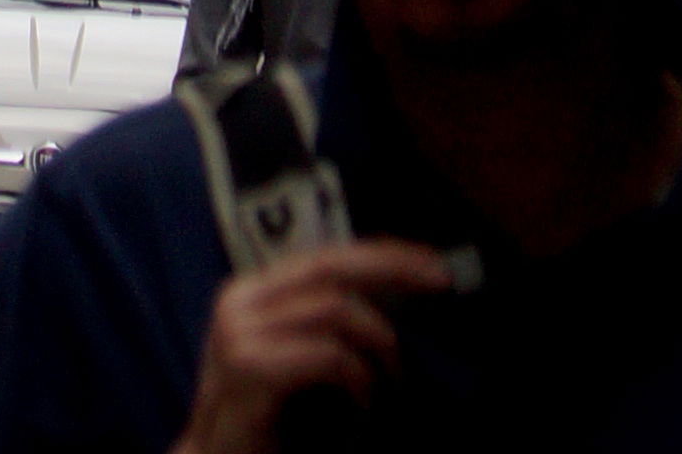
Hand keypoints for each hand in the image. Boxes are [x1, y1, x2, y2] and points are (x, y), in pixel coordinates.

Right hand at [168, 238, 457, 453]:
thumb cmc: (265, 427)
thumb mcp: (297, 364)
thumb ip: (325, 329)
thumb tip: (390, 302)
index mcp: (252, 292)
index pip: (326, 255)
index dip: (382, 254)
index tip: (432, 264)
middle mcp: (241, 299)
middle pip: (332, 267)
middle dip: (393, 268)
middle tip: (441, 280)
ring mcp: (240, 332)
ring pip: (336, 311)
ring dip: (379, 347)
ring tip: (393, 385)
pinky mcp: (250, 368)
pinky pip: (329, 357)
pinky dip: (359, 381)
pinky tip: (364, 410)